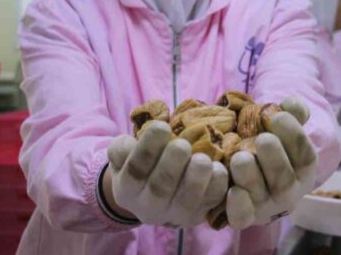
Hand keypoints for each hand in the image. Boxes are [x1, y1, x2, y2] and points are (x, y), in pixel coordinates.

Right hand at [106, 121, 228, 226]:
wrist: (154, 195)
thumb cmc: (142, 163)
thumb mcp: (125, 154)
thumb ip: (122, 147)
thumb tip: (129, 143)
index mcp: (128, 189)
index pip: (135, 170)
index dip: (148, 148)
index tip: (162, 126)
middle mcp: (149, 206)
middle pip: (159, 189)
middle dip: (171, 165)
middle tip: (182, 145)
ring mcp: (175, 214)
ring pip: (185, 201)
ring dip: (195, 179)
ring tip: (202, 160)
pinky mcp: (199, 214)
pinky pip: (210, 202)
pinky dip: (216, 186)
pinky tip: (219, 169)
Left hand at [225, 99, 316, 229]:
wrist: (243, 173)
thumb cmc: (264, 145)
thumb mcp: (278, 128)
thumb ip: (290, 114)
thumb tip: (293, 105)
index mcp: (301, 170)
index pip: (305, 156)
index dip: (294, 136)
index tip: (277, 115)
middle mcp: (287, 192)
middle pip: (285, 182)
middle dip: (275, 159)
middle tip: (263, 139)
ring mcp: (264, 206)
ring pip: (262, 197)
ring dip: (251, 177)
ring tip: (240, 157)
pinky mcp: (243, 216)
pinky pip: (242, 218)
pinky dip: (238, 206)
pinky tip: (232, 189)